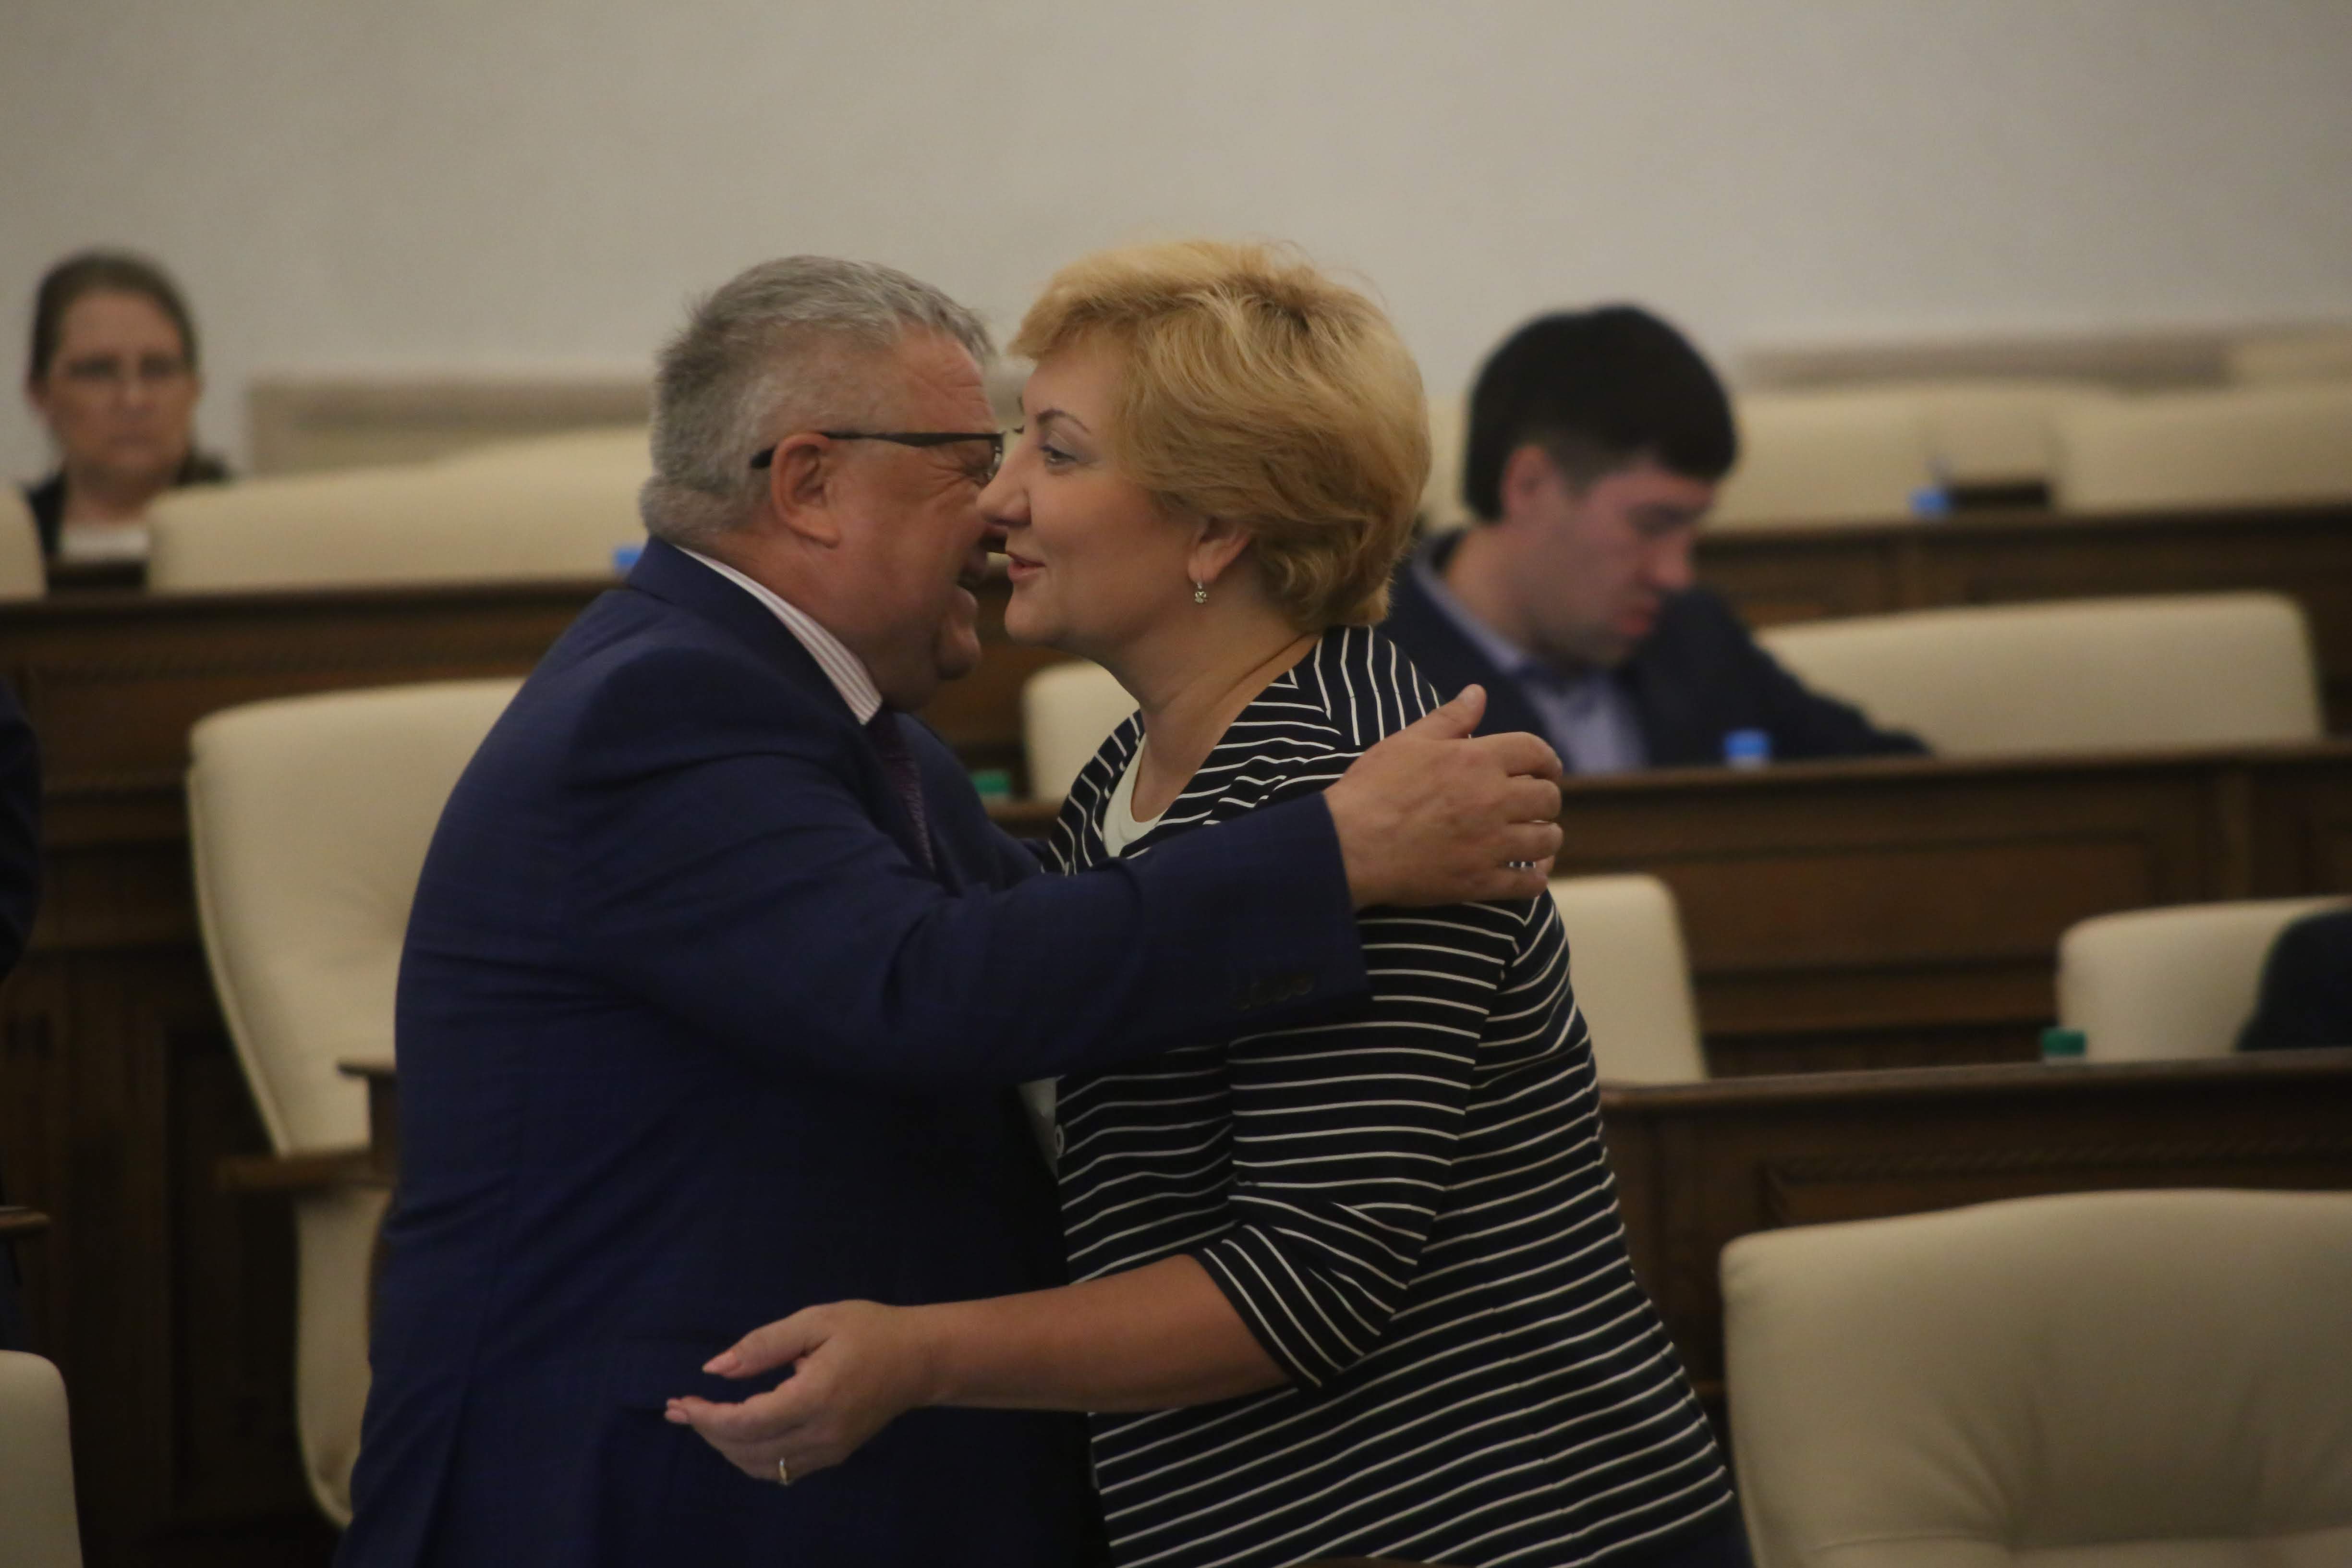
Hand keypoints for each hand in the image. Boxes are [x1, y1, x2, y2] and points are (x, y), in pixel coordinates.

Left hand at [665, 1301, 939, 1484]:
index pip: (747, 1422)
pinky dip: (750, 1456)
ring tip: (702, 1421)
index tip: (680, 1401)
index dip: (707, 1417)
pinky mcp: (833, 1455)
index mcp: (816, 1396)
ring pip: (761, 1467)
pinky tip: (737, 1433)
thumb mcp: (816, 1321)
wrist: (920, 1359)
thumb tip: (715, 1368)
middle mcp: (821, 1433)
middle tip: (678, 1409)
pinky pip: (781, 1469)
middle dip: (707, 1431)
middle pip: (747, 1450)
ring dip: (725, 1447)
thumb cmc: (869, 1330)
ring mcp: (829, 1451)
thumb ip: (764, 1345)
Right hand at [1322, 686, 1563, 907]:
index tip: (1546, 769)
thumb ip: (1449, 718)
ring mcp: (1489, 844)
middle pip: (1548, 798)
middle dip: (1546, 798)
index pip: (1535, 752)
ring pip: (1546, 840)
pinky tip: (1528, 872)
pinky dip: (1536, 878)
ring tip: (1535, 837)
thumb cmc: (1373, 789)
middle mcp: (1493, 800)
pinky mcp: (1480, 881)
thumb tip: (1478, 693)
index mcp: (1478, 760)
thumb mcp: (1408, 742)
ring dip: (1547, 837)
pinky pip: (1529, 884)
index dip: (1547, 759)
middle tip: (1536, 804)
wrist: (1348, 845)